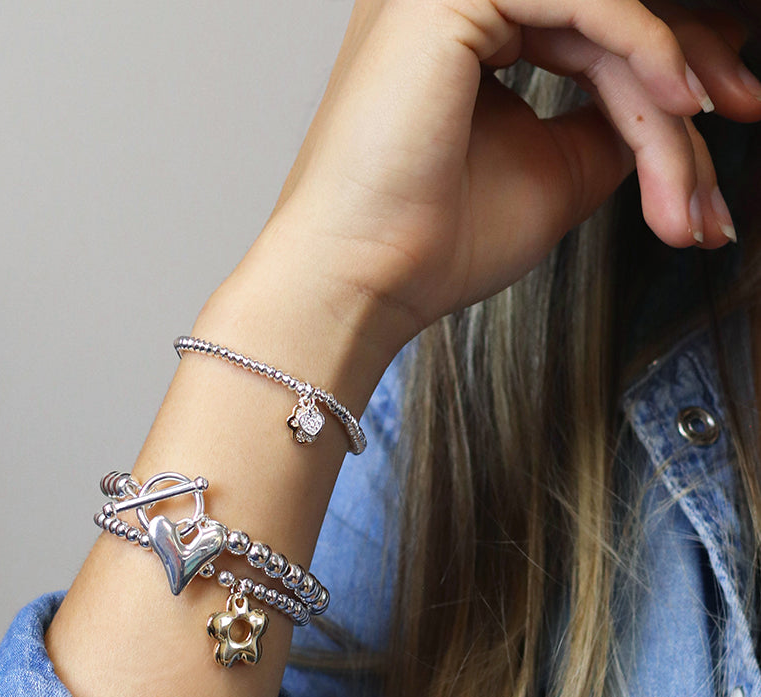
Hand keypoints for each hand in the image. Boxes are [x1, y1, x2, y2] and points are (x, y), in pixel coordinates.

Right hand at [257, 0, 760, 350]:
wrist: (363, 281)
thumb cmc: (432, 246)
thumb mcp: (554, 175)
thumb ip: (610, 122)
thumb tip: (677, 101)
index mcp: (462, 42)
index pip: (591, 30)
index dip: (666, 70)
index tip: (712, 124)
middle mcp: (451, 7)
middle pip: (606, 13)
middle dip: (688, 68)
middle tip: (742, 122)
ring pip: (602, 12)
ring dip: (669, 83)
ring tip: (693, 169)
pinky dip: (643, 47)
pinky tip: (679, 104)